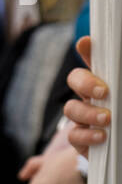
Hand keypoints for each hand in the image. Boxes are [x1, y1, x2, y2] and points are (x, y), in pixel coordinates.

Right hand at [64, 36, 110, 157]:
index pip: (93, 59)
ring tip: (108, 119)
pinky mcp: (80, 139)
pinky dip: (87, 135)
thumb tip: (111, 68)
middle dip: (85, 83)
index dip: (87, 49)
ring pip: (71, 108)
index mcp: (105, 81)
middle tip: (104, 92)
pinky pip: (73, 135)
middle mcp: (90, 96)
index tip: (85, 44)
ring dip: (88, 112)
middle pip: (74, 79)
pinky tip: (102, 136)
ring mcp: (83, 117)